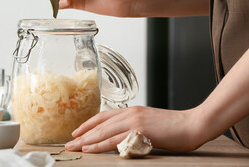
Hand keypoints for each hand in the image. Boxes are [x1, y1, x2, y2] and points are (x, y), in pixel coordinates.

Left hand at [65, 106, 203, 152]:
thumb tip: (119, 136)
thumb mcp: (148, 121)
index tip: (77, 132)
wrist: (192, 124)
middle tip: (69, 143)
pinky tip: (90, 149)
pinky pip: (115, 140)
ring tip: (74, 147)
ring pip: (104, 131)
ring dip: (87, 140)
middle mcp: (129, 113)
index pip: (103, 116)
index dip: (88, 124)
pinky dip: (100, 145)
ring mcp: (134, 121)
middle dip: (82, 134)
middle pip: (100, 124)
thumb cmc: (172, 126)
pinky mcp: (140, 131)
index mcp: (131, 110)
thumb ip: (132, 126)